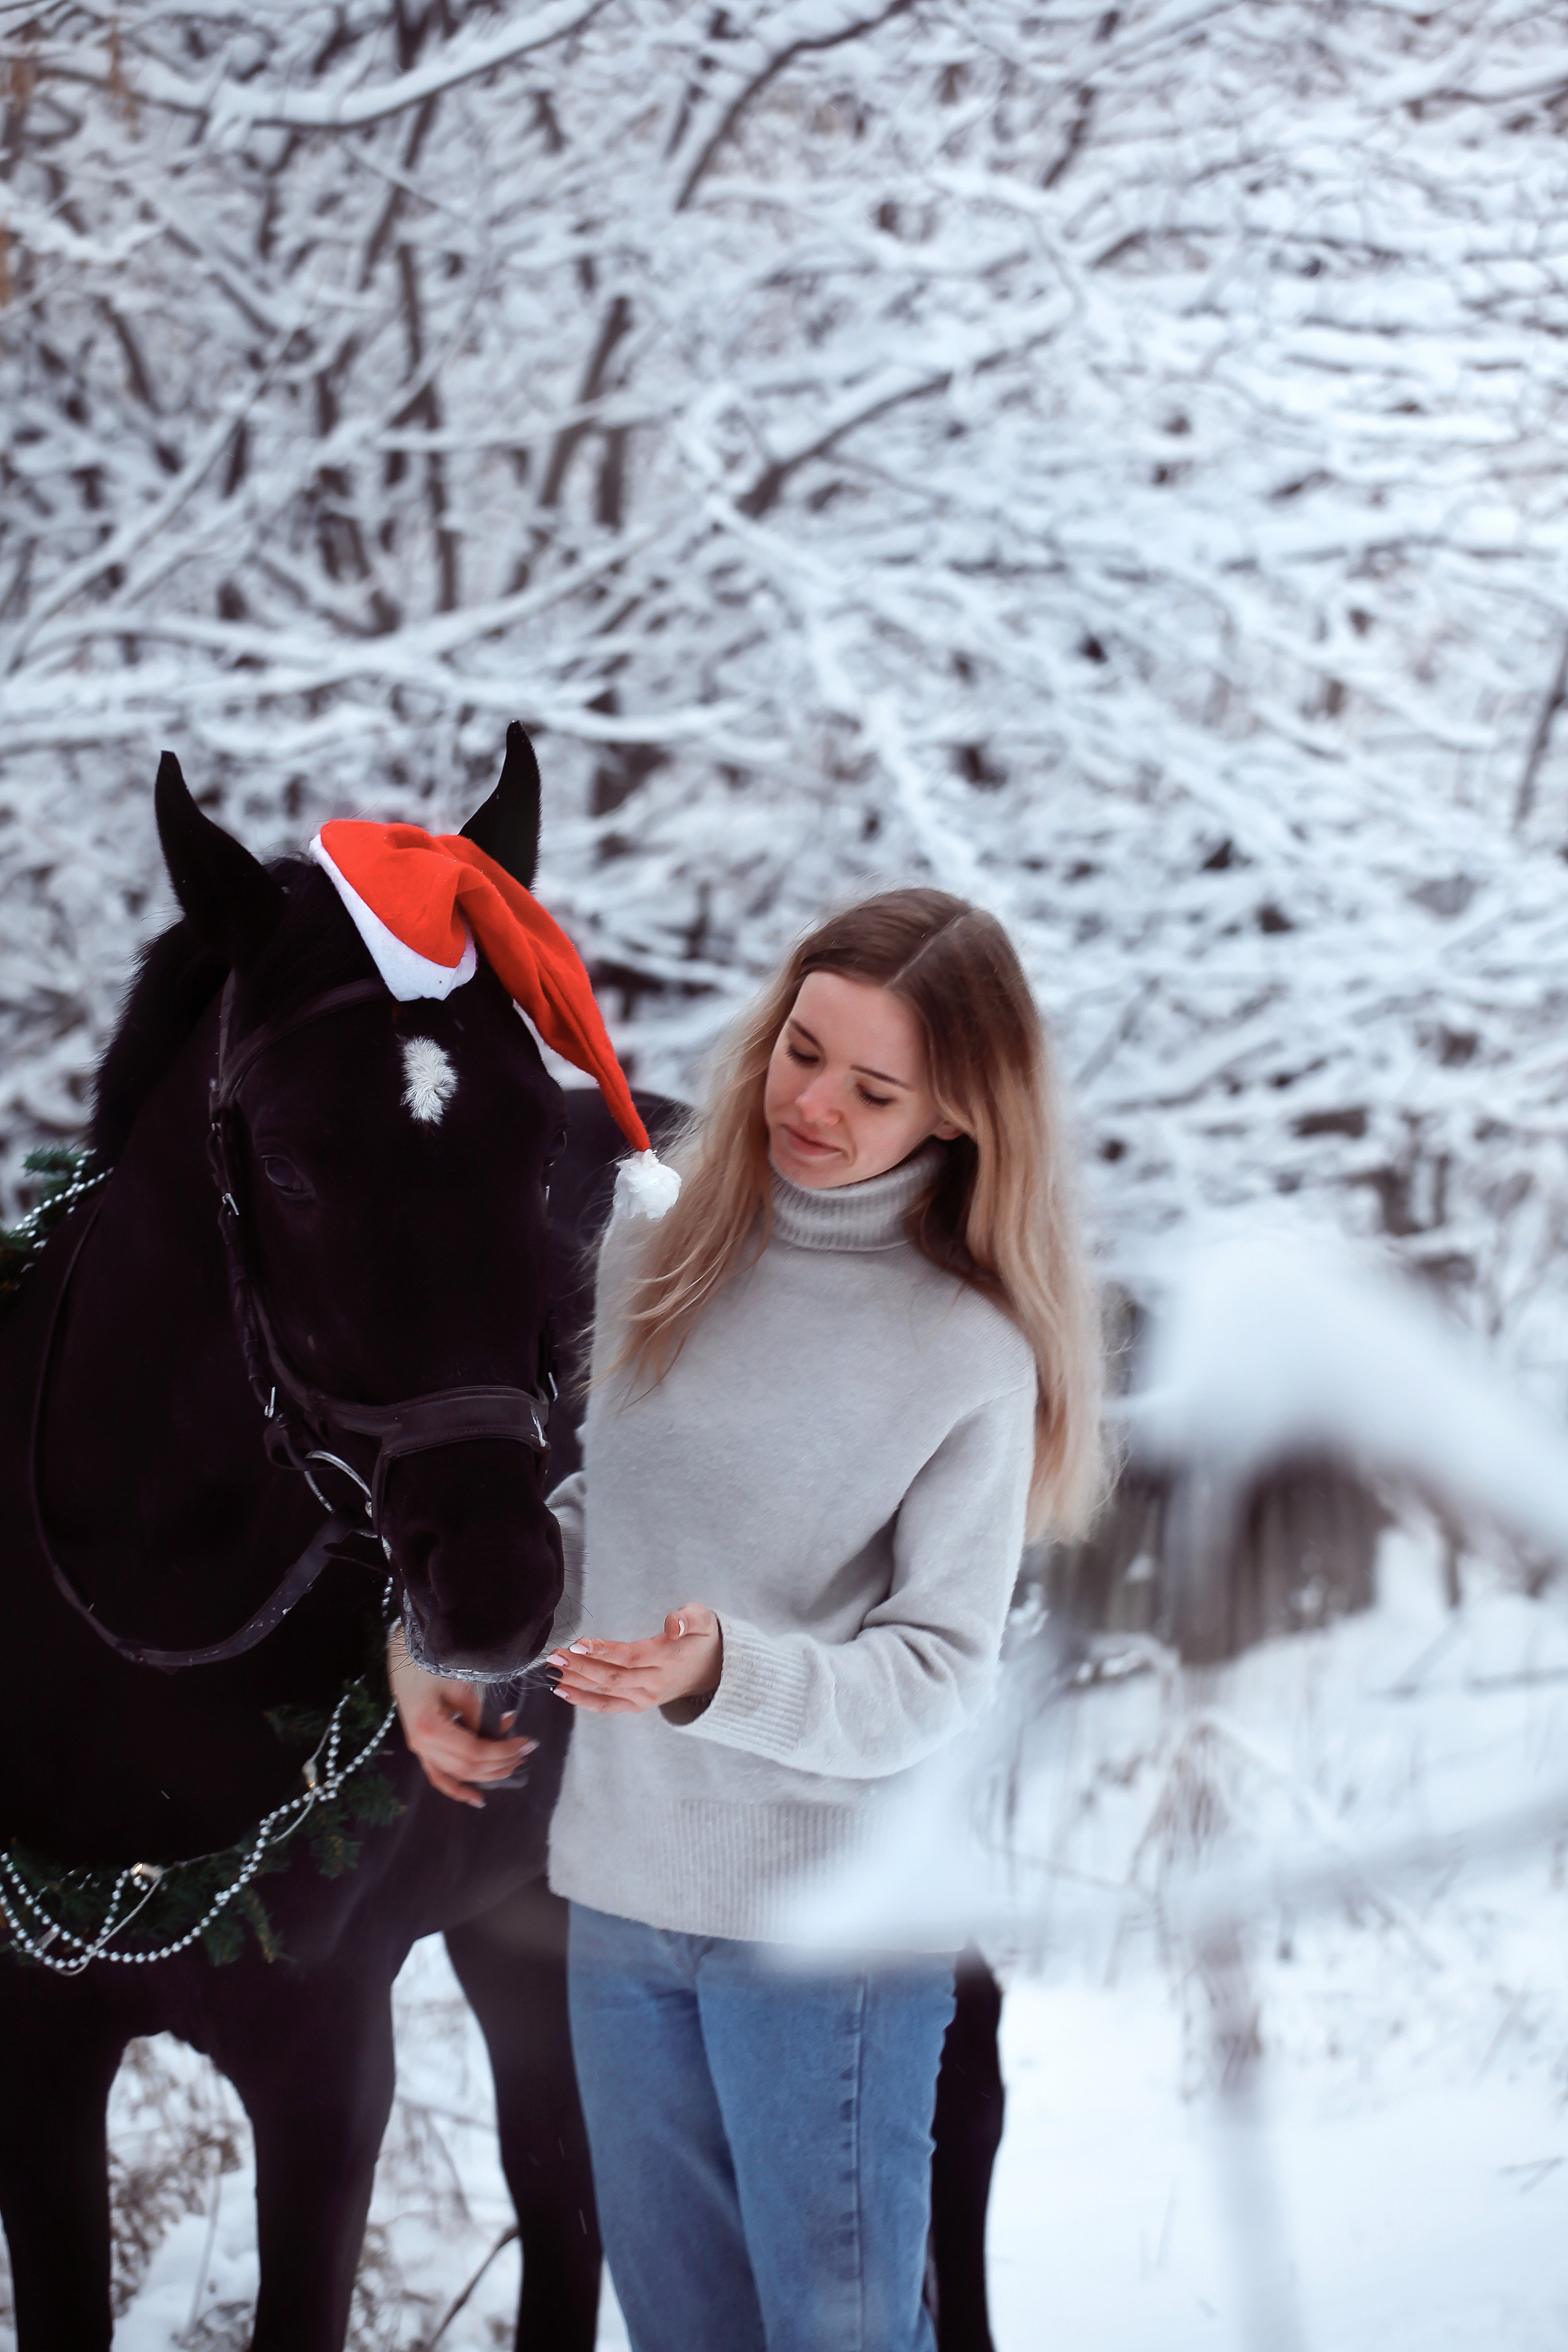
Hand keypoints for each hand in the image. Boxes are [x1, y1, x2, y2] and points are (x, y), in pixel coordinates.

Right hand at [388, 1624, 535, 1807]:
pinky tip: (475, 1799)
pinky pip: (439, 1776)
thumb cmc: (432, 1666)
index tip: (527, 1742)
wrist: (404, 1659)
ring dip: (487, 1774)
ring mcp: (419, 1750)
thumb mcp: (460, 1688)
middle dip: (501, 1763)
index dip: (504, 1751)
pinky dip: (457, 1789)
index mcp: (430, 1728)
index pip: (475, 1751)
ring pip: (457, 1775)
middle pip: (468, 1767)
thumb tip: (500, 1736)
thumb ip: (479, 1716)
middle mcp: (422, 1745)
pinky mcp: (422, 1749)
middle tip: (526, 1752)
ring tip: (513, 1766)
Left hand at [546, 1604, 721, 1715]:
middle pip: (612, 1677)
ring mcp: (646, 1697)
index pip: (630, 1657)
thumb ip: (689, 1618)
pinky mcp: (639, 1704)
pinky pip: (608, 1706)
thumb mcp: (705, 1620)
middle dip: (581, 1667)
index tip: (579, 1644)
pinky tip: (563, 1691)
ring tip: (553, 1670)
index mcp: (667, 1659)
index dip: (603, 1652)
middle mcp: (654, 1683)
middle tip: (556, 1655)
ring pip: (606, 1692)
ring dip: (576, 1682)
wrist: (715, 1670)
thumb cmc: (704, 1639)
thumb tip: (673, 1624)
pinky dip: (584, 1700)